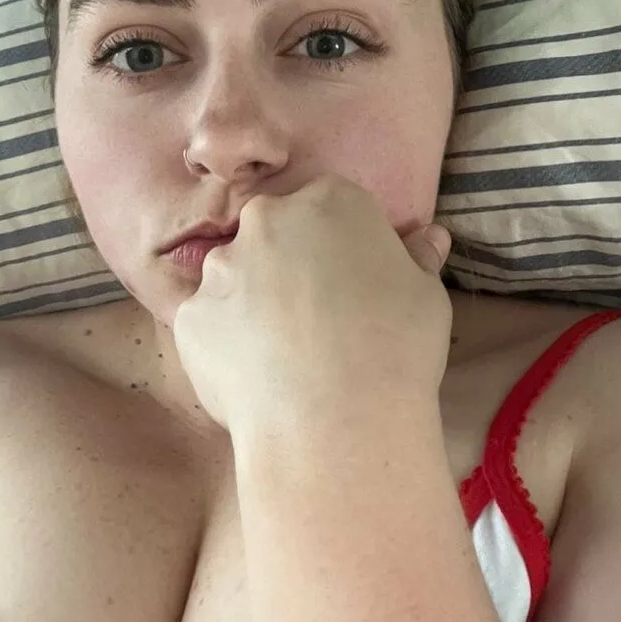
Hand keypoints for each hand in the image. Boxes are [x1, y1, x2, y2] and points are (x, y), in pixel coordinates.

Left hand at [172, 174, 452, 436]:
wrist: (336, 420)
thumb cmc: (396, 347)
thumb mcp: (428, 297)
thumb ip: (418, 259)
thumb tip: (430, 237)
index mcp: (329, 201)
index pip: (332, 207)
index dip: (343, 246)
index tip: (354, 284)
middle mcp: (267, 221)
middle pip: (276, 234)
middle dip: (289, 265)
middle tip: (317, 319)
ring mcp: (220, 269)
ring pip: (236, 278)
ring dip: (253, 304)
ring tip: (284, 357)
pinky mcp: (191, 317)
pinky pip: (211, 325)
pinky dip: (228, 346)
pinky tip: (257, 380)